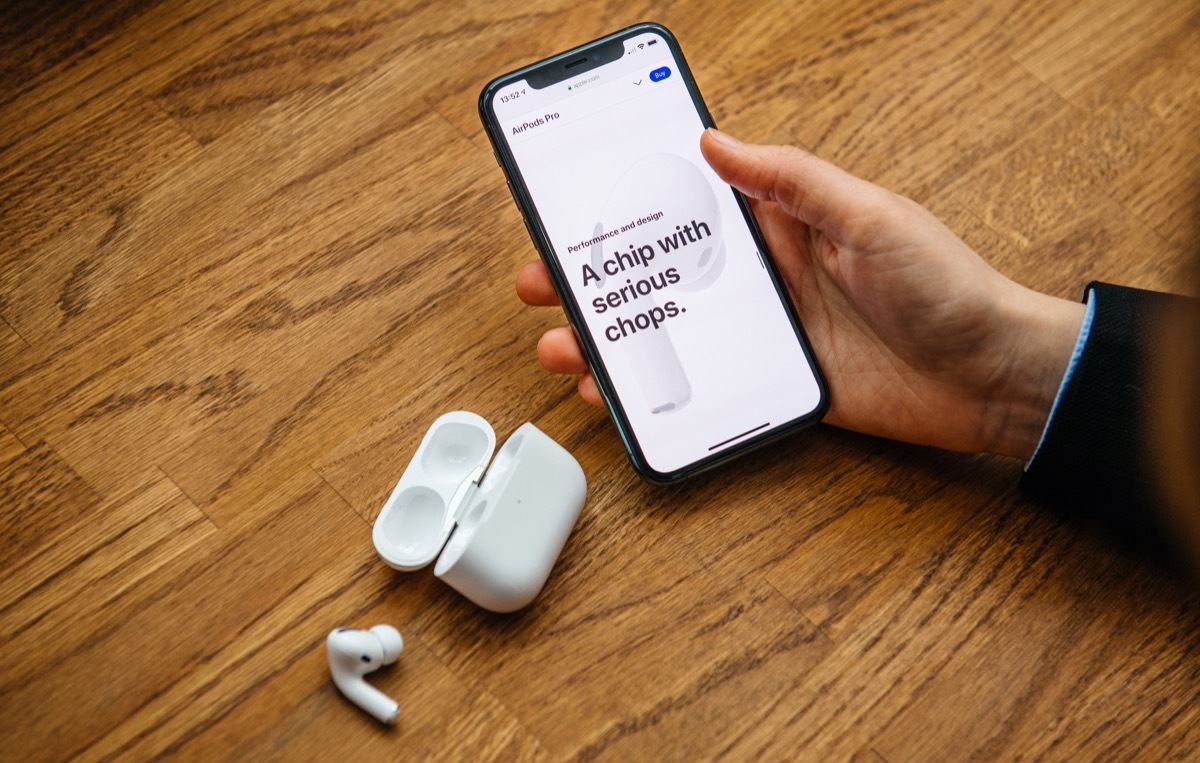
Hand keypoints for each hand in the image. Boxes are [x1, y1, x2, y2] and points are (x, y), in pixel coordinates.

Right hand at [516, 130, 1084, 459]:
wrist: (989, 376)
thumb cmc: (945, 284)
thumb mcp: (869, 214)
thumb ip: (792, 180)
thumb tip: (716, 143)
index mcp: (781, 225)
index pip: (688, 208)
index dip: (629, 208)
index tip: (575, 208)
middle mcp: (764, 277)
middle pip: (662, 274)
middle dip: (598, 278)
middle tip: (545, 281)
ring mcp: (765, 334)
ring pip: (670, 332)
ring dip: (612, 337)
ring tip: (562, 344)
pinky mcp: (774, 383)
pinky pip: (702, 385)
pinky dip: (656, 390)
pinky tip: (617, 392)